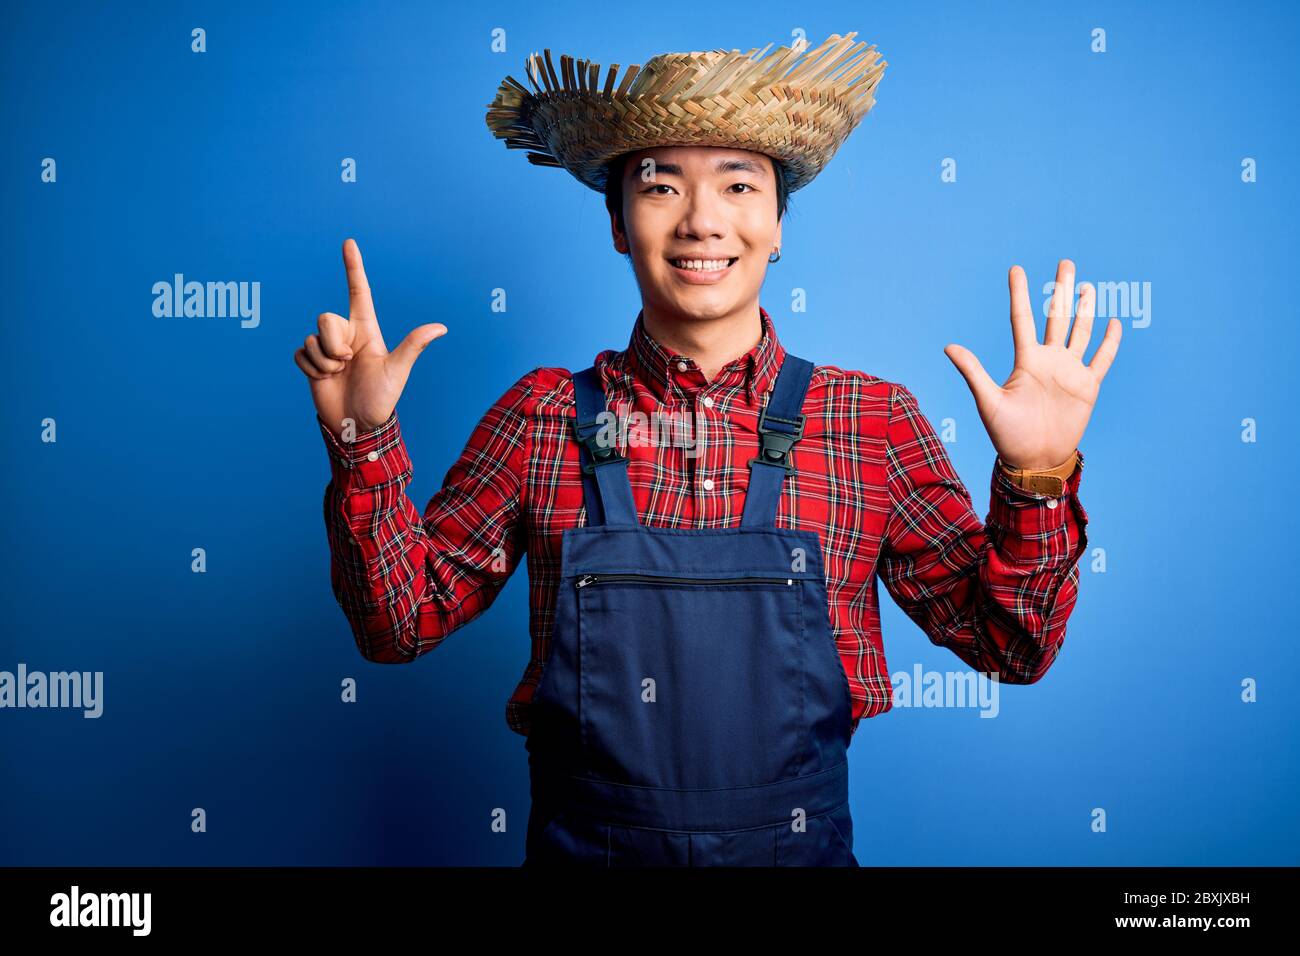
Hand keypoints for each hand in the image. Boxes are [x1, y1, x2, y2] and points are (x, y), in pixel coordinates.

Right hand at [295, 238, 445, 438]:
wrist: (357, 426)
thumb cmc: (380, 400)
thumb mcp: (397, 371)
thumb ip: (413, 345)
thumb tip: (441, 328)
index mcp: (367, 330)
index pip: (358, 292)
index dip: (354, 267)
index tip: (349, 242)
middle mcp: (346, 335)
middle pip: (325, 317)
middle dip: (333, 341)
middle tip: (347, 361)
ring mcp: (327, 349)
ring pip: (312, 337)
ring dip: (324, 359)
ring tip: (338, 375)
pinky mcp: (311, 363)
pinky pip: (300, 352)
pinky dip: (311, 368)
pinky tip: (324, 380)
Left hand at [943, 259, 1120, 470]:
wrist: (1033, 459)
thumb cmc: (1007, 434)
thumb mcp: (988, 401)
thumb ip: (973, 371)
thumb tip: (949, 346)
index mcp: (1026, 361)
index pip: (1022, 319)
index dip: (1019, 294)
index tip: (1016, 269)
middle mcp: (1049, 360)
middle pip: (1056, 317)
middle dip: (1062, 290)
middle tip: (1066, 263)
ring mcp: (1069, 371)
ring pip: (1080, 332)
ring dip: (1085, 309)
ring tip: (1087, 286)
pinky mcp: (1087, 386)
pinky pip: (1102, 359)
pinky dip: (1109, 342)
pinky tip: (1113, 322)